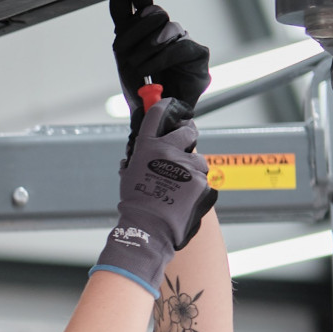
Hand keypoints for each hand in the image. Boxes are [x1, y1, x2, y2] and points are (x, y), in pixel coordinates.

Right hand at [92, 99, 218, 294]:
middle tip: (185, 144)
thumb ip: (139, 159)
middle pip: (188, 131)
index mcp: (148, 147)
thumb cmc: (135, 204)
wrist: (149, 227)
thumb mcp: (129, 175)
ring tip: (180, 184)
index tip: (171, 104)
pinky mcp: (202, 180)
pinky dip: (197, 185)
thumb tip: (142, 153)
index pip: (157, 115)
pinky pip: (203, 178)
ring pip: (199, 159)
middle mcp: (168, 151)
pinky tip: (185, 196)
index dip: (165, 105)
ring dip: (193, 167)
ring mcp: (188, 166)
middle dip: (188, 135)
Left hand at [111, 0, 210, 135]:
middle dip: (136, 31)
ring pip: (168, 27)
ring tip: (137, 67)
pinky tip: (150, 70)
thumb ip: (124, 25)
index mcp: (151, 30)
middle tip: (124, 52)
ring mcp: (187, 43)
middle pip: (156, 12)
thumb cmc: (141, 87)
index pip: (145, 5)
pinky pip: (181, 47)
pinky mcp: (199, 57)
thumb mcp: (125, 54)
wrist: (151, 116)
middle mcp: (170, 33)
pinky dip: (161, 58)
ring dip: (146, 48)